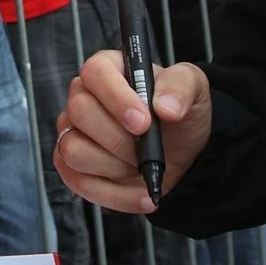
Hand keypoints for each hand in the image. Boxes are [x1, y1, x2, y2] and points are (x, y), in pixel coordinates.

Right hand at [54, 49, 212, 213]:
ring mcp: (73, 131)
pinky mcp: (71, 165)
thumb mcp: (193, 89)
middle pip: (80, 113)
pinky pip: (77, 182)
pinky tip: (143, 195)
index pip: (95, 72)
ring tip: (142, 166)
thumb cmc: (179, 112)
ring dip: (114, 167)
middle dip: (119, 139)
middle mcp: (83, 96)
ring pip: (73, 150)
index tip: (144, 123)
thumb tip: (166, 108)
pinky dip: (114, 195)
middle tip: (148, 149)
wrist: (182, 149)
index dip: (116, 98)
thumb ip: (181, 88)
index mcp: (108, 69)